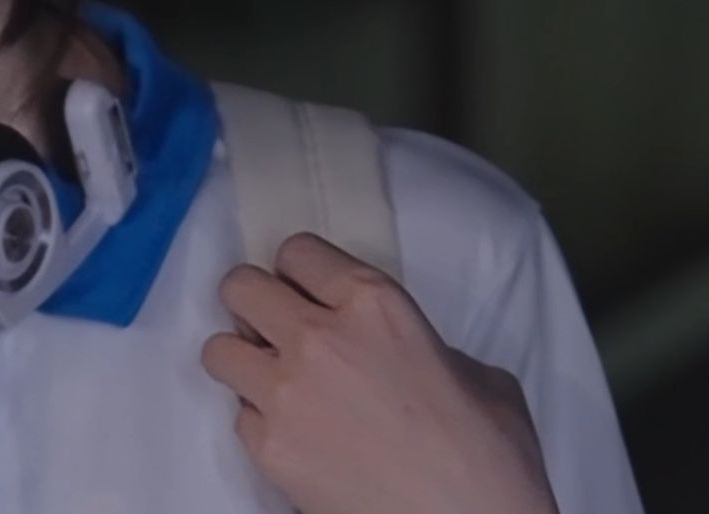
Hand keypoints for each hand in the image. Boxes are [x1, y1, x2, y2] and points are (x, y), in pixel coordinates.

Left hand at [200, 233, 557, 513]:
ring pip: (219, 349)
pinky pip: (239, 415)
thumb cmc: (489, 457)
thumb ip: (421, 342)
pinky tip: (296, 437)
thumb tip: (394, 350)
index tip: (308, 293)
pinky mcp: (269, 447)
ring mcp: (286, 392)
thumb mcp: (475, 372)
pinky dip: (260, 422)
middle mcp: (318, 335)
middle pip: (239, 286)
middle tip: (276, 328)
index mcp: (374, 302)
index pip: (296, 250)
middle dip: (254, 304)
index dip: (300, 274)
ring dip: (243, 360)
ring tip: (273, 382)